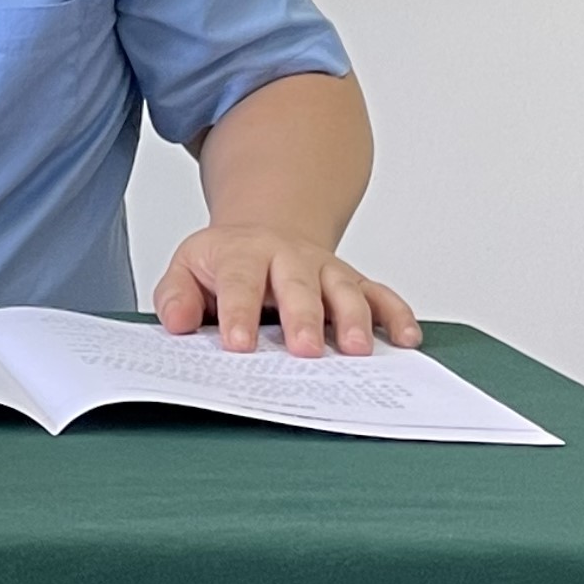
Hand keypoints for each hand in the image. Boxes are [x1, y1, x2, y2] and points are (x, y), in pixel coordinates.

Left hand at [155, 221, 417, 356]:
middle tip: (305, 351)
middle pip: (298, 286)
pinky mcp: (355, 283)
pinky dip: (396, 315)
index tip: (239, 345)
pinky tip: (406, 339)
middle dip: (303, 318)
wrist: (265, 233)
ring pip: (344, 290)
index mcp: (243, 254)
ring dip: (353, 318)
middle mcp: (289, 258)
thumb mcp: (188, 269)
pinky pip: (381, 296)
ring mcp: (326, 270)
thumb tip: (177, 324)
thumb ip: (177, 295)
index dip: (239, 313)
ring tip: (357, 350)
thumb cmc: (226, 264)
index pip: (239, 282)